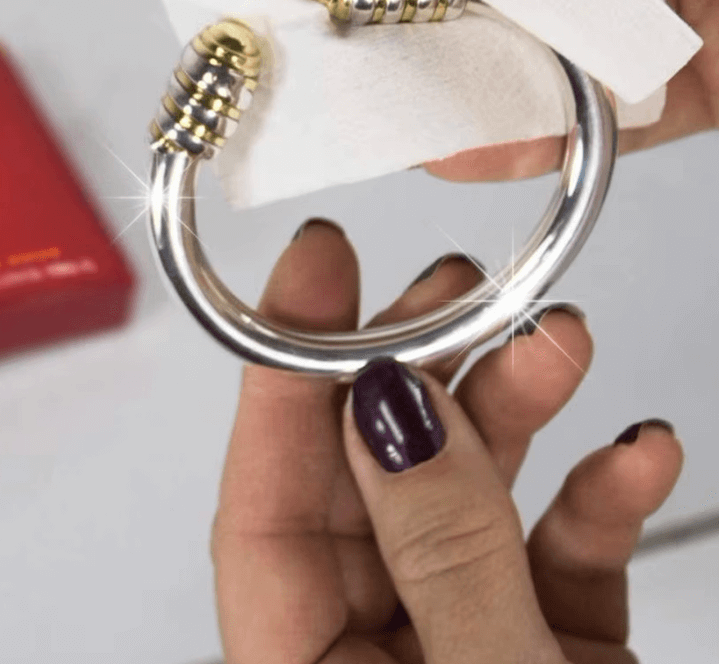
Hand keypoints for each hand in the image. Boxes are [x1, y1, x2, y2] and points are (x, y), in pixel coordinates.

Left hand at [212, 222, 682, 662]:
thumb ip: (443, 555)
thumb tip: (398, 415)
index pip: (265, 503)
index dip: (282, 377)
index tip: (314, 273)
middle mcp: (374, 653)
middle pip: (369, 479)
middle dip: (413, 370)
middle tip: (448, 286)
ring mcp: (466, 646)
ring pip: (466, 499)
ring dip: (512, 411)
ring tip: (552, 340)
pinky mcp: (551, 654)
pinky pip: (561, 556)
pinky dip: (599, 498)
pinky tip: (634, 450)